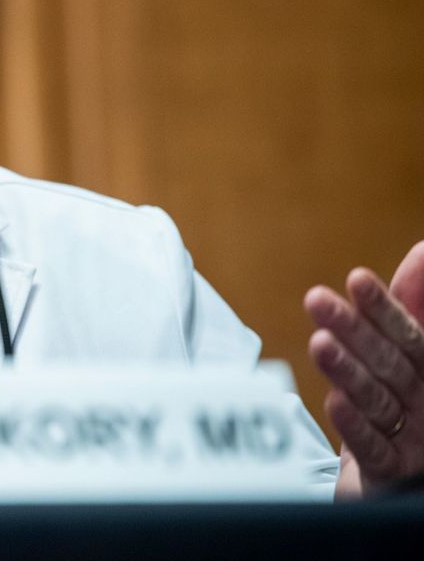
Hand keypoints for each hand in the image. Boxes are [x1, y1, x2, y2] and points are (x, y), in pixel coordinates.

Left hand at [304, 241, 423, 497]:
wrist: (398, 478)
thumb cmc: (401, 404)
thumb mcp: (402, 352)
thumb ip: (412, 304)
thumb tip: (422, 251)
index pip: (408, 335)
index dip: (383, 307)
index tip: (356, 278)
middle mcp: (423, 402)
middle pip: (389, 363)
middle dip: (355, 330)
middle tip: (316, 299)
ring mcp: (410, 439)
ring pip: (377, 401)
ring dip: (348, 371)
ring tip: (319, 342)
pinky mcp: (391, 473)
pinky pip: (373, 450)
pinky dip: (355, 427)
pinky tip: (334, 402)